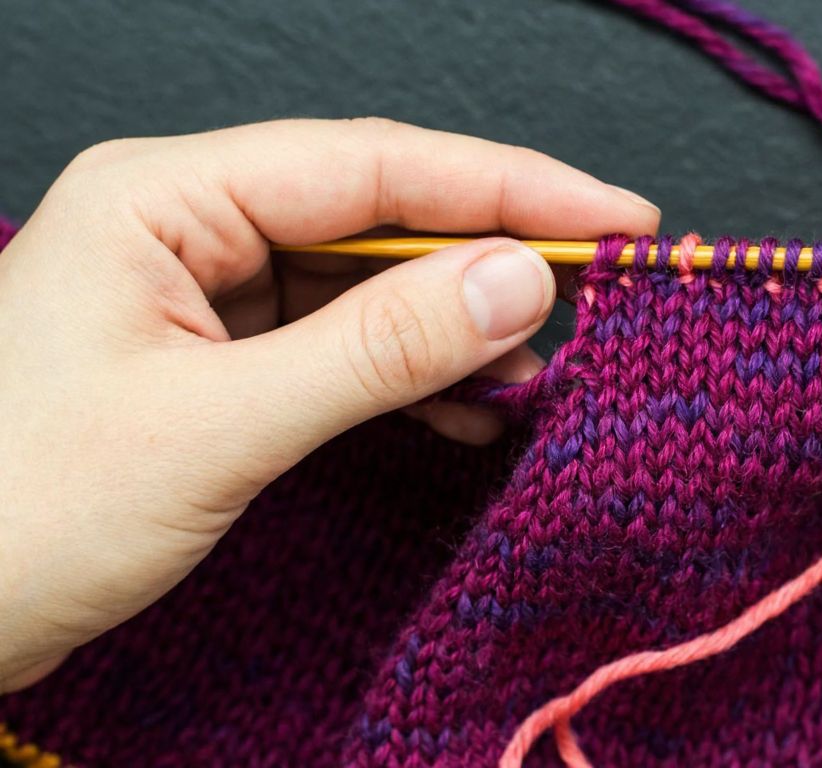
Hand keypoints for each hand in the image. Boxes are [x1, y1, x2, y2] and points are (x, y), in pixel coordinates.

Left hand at [0, 118, 658, 692]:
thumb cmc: (18, 511)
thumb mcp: (220, 426)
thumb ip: (379, 346)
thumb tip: (522, 279)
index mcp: (165, 196)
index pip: (374, 165)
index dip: (510, 186)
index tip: (619, 215)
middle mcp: (186, 223)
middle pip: (377, 214)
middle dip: (489, 257)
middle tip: (601, 289)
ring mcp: (201, 291)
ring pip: (366, 283)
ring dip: (456, 325)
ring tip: (540, 369)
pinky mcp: (215, 358)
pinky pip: (339, 343)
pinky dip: (410, 374)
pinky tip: (470, 406)